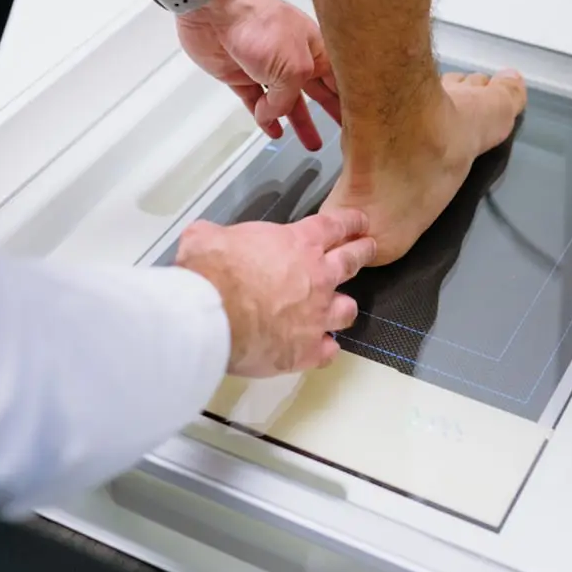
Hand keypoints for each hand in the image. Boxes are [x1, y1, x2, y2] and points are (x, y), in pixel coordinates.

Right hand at [176, 209, 375, 376]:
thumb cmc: (213, 272)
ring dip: (343, 307)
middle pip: (352, 260)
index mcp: (298, 243)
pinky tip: (320, 349)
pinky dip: (325, 349)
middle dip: (362, 252)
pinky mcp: (308, 351)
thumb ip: (216, 236)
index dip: (350, 222)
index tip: (360, 221)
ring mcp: (317, 316)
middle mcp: (317, 277)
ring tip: (340, 308)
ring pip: (348, 310)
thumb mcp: (208, 237)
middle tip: (368, 248)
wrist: (213, 315)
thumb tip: (202, 238)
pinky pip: (329, 351)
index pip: (335, 226)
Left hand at [177, 0, 340, 150]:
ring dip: (298, 121)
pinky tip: (273, 129)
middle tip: (343, 132)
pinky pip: (256, 101)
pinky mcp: (240, 74)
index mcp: (315, 50)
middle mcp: (293, 58)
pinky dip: (265, 117)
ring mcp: (266, 67)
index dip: (348, 100)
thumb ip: (288, 99)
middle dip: (329, 112)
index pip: (338, 81)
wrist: (217, 8)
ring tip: (311, 142)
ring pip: (286, 101)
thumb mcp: (293, 68)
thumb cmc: (260, 23)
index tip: (359, 121)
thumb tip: (274, 114)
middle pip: (317, 92)